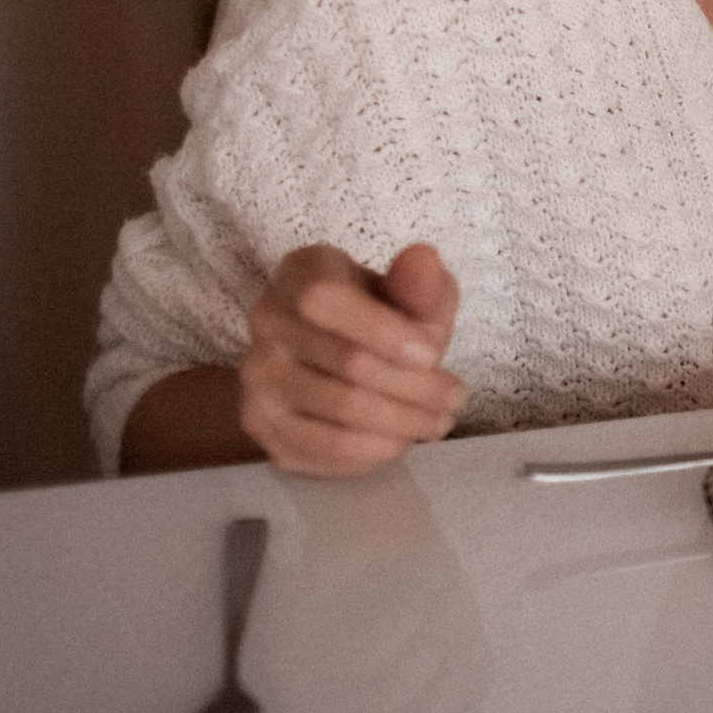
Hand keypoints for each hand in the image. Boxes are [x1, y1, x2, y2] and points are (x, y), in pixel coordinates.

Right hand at [240, 242, 465, 476]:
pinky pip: (322, 449)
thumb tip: (423, 261)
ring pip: (340, 411)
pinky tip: (401, 441)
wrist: (333, 351)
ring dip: (403, 423)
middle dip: (416, 386)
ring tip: (438, 421)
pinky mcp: (259, 423)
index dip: (384, 331)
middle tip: (455, 397)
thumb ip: (419, 282)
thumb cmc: (380, 313)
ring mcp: (257, 376)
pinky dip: (373, 451)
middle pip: (347, 363)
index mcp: (301, 272)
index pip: (326, 300)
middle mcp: (266, 320)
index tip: (434, 354)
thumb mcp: (411, 290)